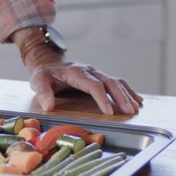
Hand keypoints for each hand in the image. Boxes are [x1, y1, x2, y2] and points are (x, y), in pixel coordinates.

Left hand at [14, 28, 142, 114]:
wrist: (49, 63)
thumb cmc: (45, 74)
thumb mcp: (38, 81)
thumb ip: (42, 92)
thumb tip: (48, 106)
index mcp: (76, 72)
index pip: (93, 85)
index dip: (102, 98)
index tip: (109, 112)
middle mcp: (90, 71)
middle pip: (110, 82)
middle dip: (121, 97)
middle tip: (131, 111)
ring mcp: (96, 73)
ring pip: (116, 82)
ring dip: (128, 94)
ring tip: (137, 108)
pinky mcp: (99, 77)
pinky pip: (117, 83)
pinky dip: (128, 91)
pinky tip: (137, 99)